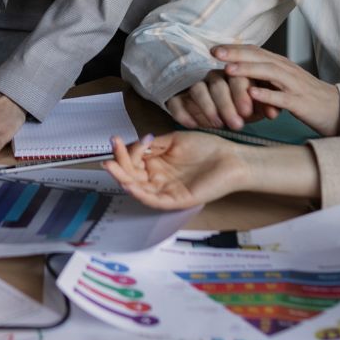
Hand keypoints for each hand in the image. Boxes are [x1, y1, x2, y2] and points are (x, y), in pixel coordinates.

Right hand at [103, 132, 252, 209]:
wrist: (230, 160)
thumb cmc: (206, 148)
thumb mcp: (175, 140)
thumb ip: (154, 144)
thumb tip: (134, 143)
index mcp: (157, 163)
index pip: (133, 161)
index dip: (124, 152)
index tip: (117, 138)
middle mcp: (158, 178)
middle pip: (132, 175)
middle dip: (118, 165)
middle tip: (109, 155)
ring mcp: (166, 190)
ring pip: (138, 188)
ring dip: (123, 179)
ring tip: (111, 167)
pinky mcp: (175, 200)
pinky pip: (153, 200)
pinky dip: (139, 193)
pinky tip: (129, 183)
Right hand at [165, 69, 279, 130]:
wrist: (216, 110)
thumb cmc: (240, 107)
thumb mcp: (254, 107)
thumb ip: (264, 107)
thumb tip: (273, 112)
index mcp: (233, 75)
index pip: (237, 77)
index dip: (241, 94)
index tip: (247, 112)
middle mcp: (212, 77)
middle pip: (217, 84)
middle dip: (227, 104)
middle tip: (236, 124)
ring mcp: (194, 85)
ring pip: (198, 90)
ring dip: (208, 107)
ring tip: (217, 124)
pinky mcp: (177, 96)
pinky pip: (176, 101)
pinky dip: (182, 112)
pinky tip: (193, 124)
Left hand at [213, 44, 339, 136]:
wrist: (337, 109)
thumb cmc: (306, 97)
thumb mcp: (283, 82)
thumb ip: (265, 75)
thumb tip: (238, 70)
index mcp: (281, 64)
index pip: (255, 51)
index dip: (234, 49)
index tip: (214, 49)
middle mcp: (287, 70)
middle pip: (259, 57)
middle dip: (236, 54)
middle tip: (214, 53)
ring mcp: (295, 85)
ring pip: (270, 73)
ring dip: (248, 70)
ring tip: (228, 70)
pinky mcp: (301, 103)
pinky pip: (283, 97)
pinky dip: (267, 95)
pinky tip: (252, 94)